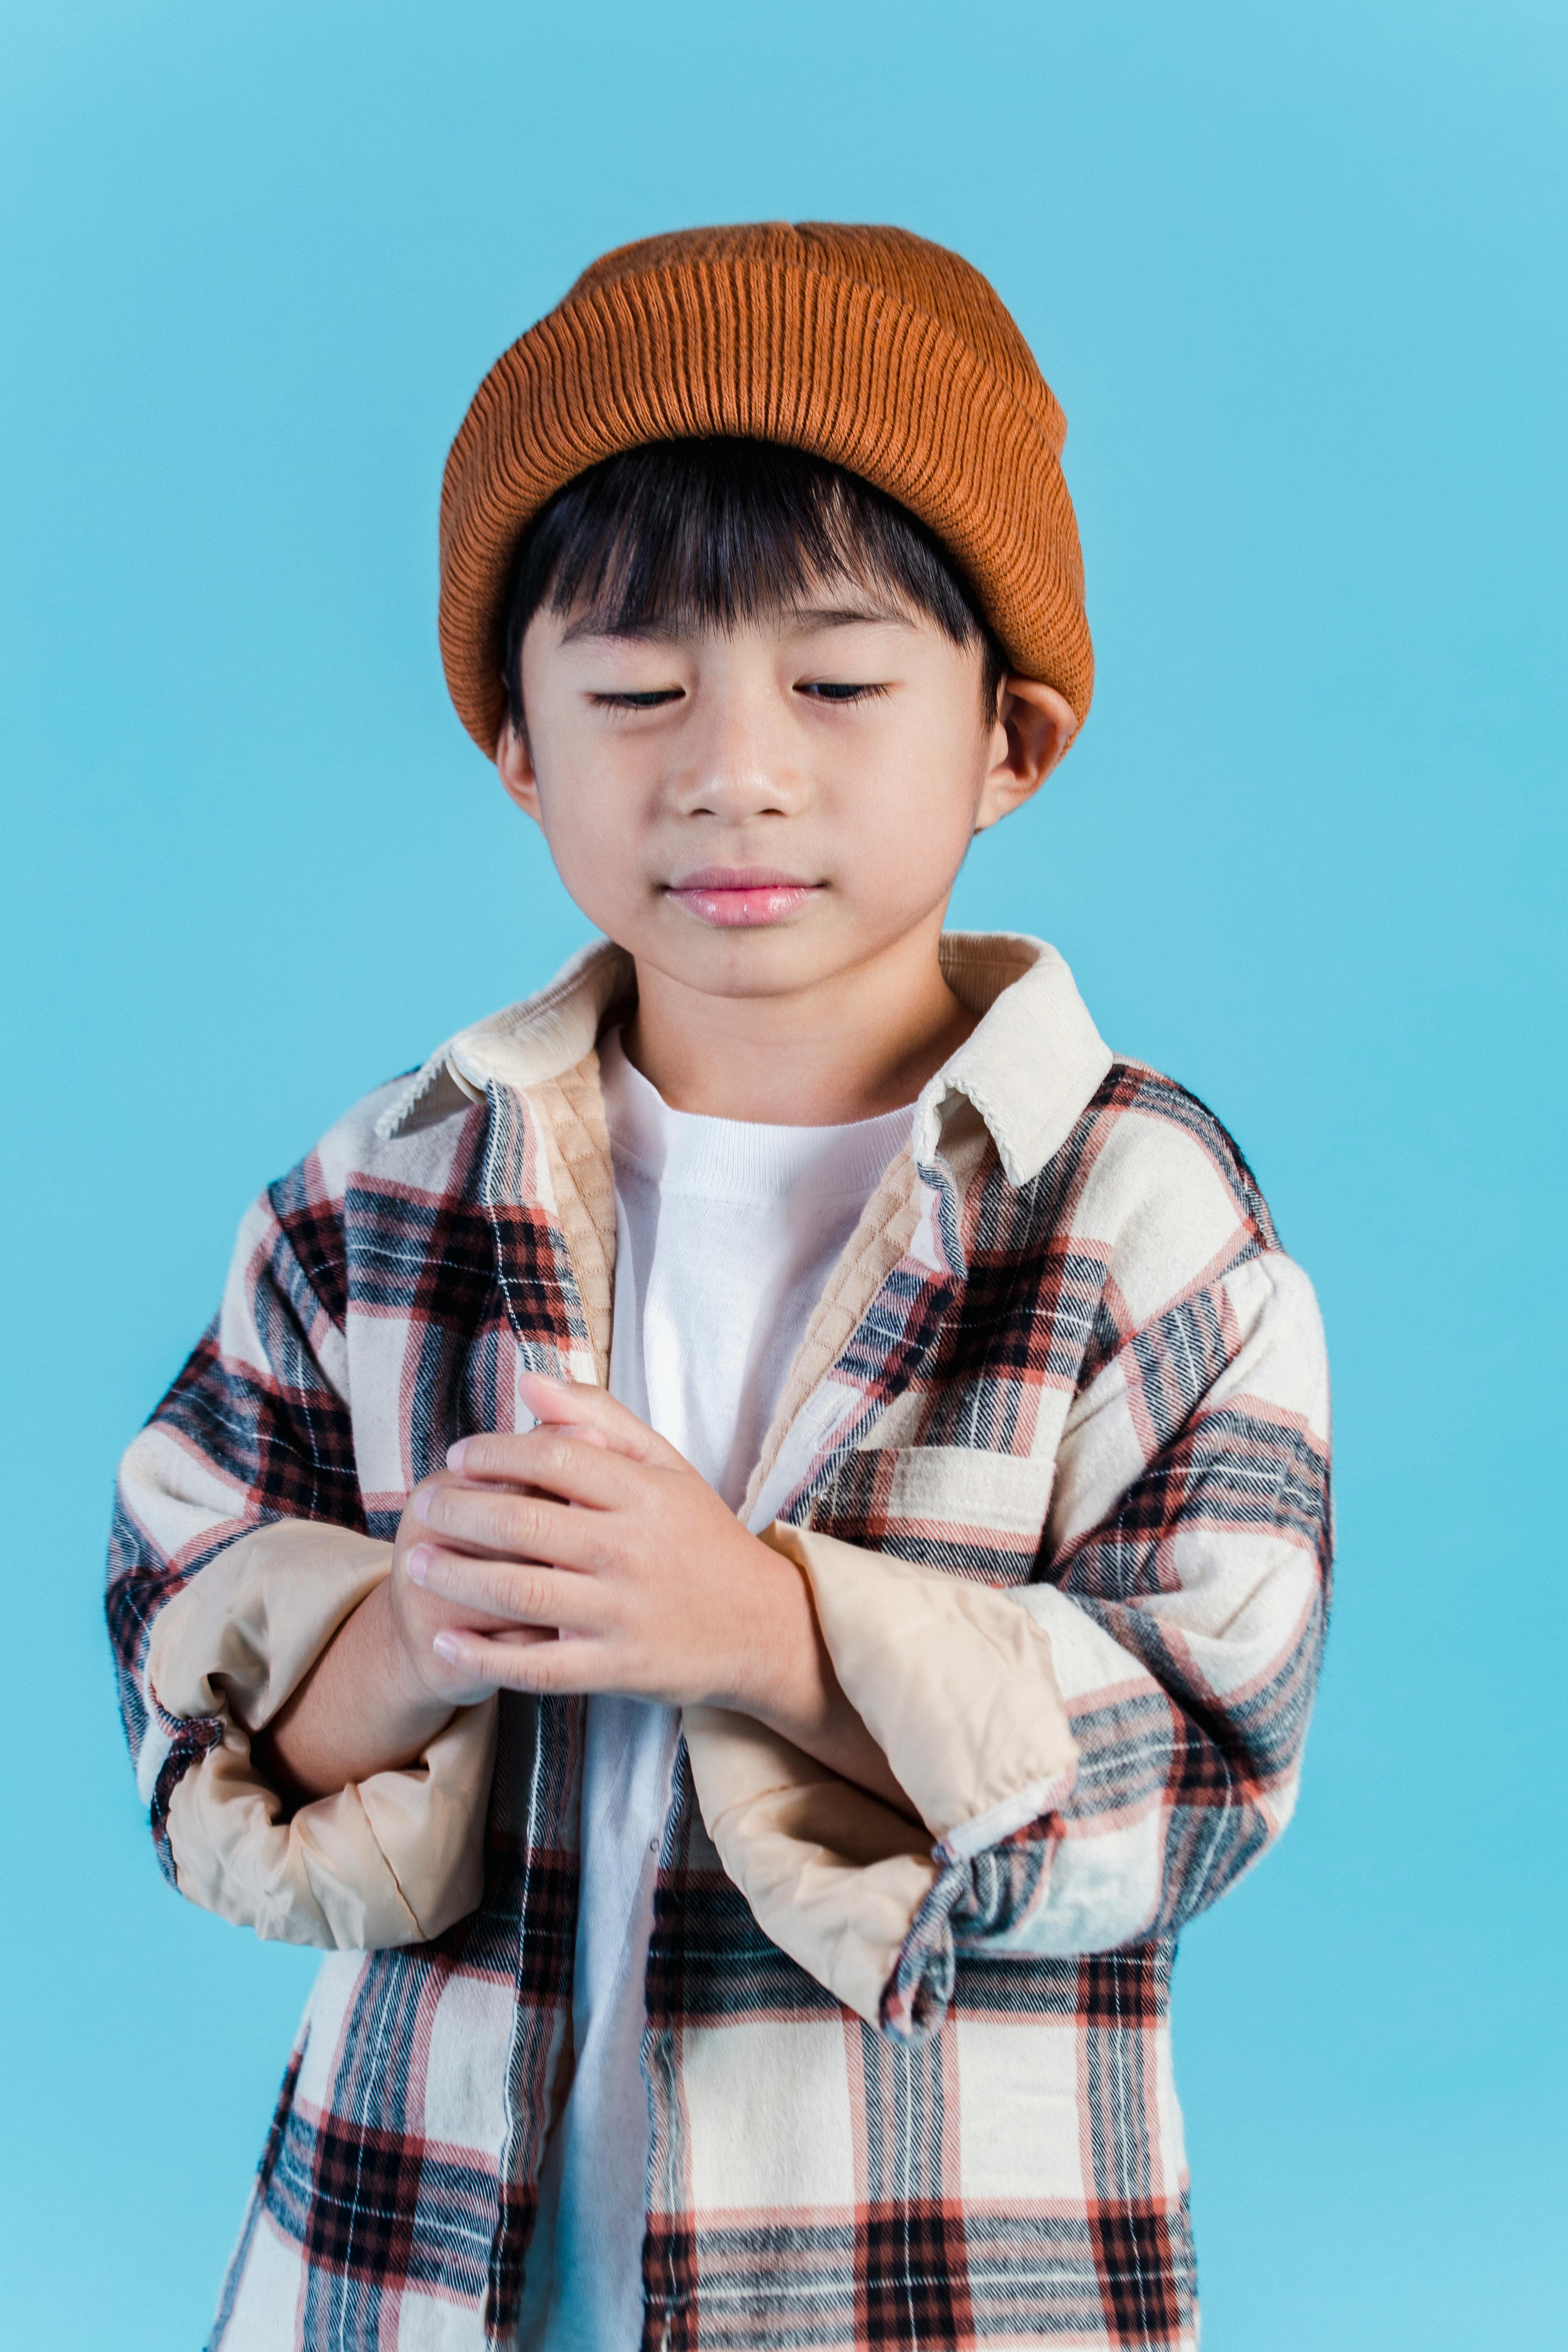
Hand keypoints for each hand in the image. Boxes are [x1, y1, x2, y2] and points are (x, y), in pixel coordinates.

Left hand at [404, 1374, 804, 1714]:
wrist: (762, 1627)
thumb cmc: (701, 1538)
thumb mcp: (667, 1465)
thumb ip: (600, 1418)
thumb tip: (530, 1379)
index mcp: (646, 1494)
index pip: (557, 1459)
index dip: (498, 1453)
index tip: (459, 1456)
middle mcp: (633, 1550)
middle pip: (528, 1524)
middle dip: (462, 1512)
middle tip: (423, 1506)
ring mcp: (624, 1612)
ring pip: (524, 1592)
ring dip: (459, 1577)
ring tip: (417, 1563)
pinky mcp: (618, 1668)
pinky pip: (539, 1666)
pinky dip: (487, 1655)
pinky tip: (446, 1640)